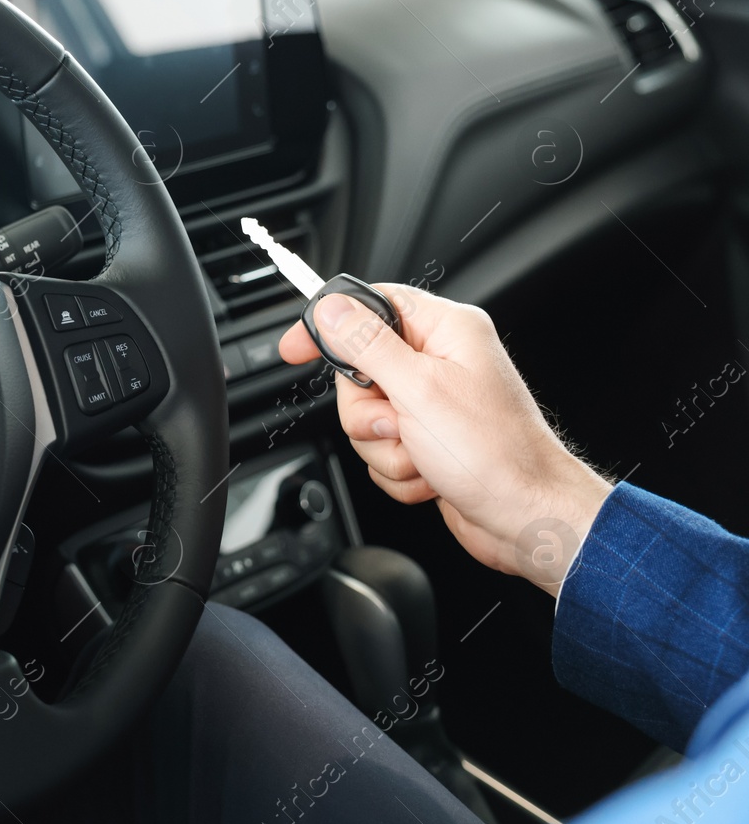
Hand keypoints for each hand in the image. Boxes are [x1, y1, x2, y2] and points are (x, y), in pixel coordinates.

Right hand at [278, 284, 611, 594]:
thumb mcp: (419, 390)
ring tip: (422, 454)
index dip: (329, 325)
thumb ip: (367, 345)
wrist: (528, 518)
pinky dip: (398, 470)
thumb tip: (330, 309)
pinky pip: (382, 450)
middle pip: (358, 372)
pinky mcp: (429, 441)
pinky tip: (430, 474)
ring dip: (384, 448)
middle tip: (397, 423)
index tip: (294, 348)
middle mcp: (440, 363)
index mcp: (445, 331)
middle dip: (369, 412)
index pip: (369, 306)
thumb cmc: (496, 455)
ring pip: (366, 418)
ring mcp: (433, 405)